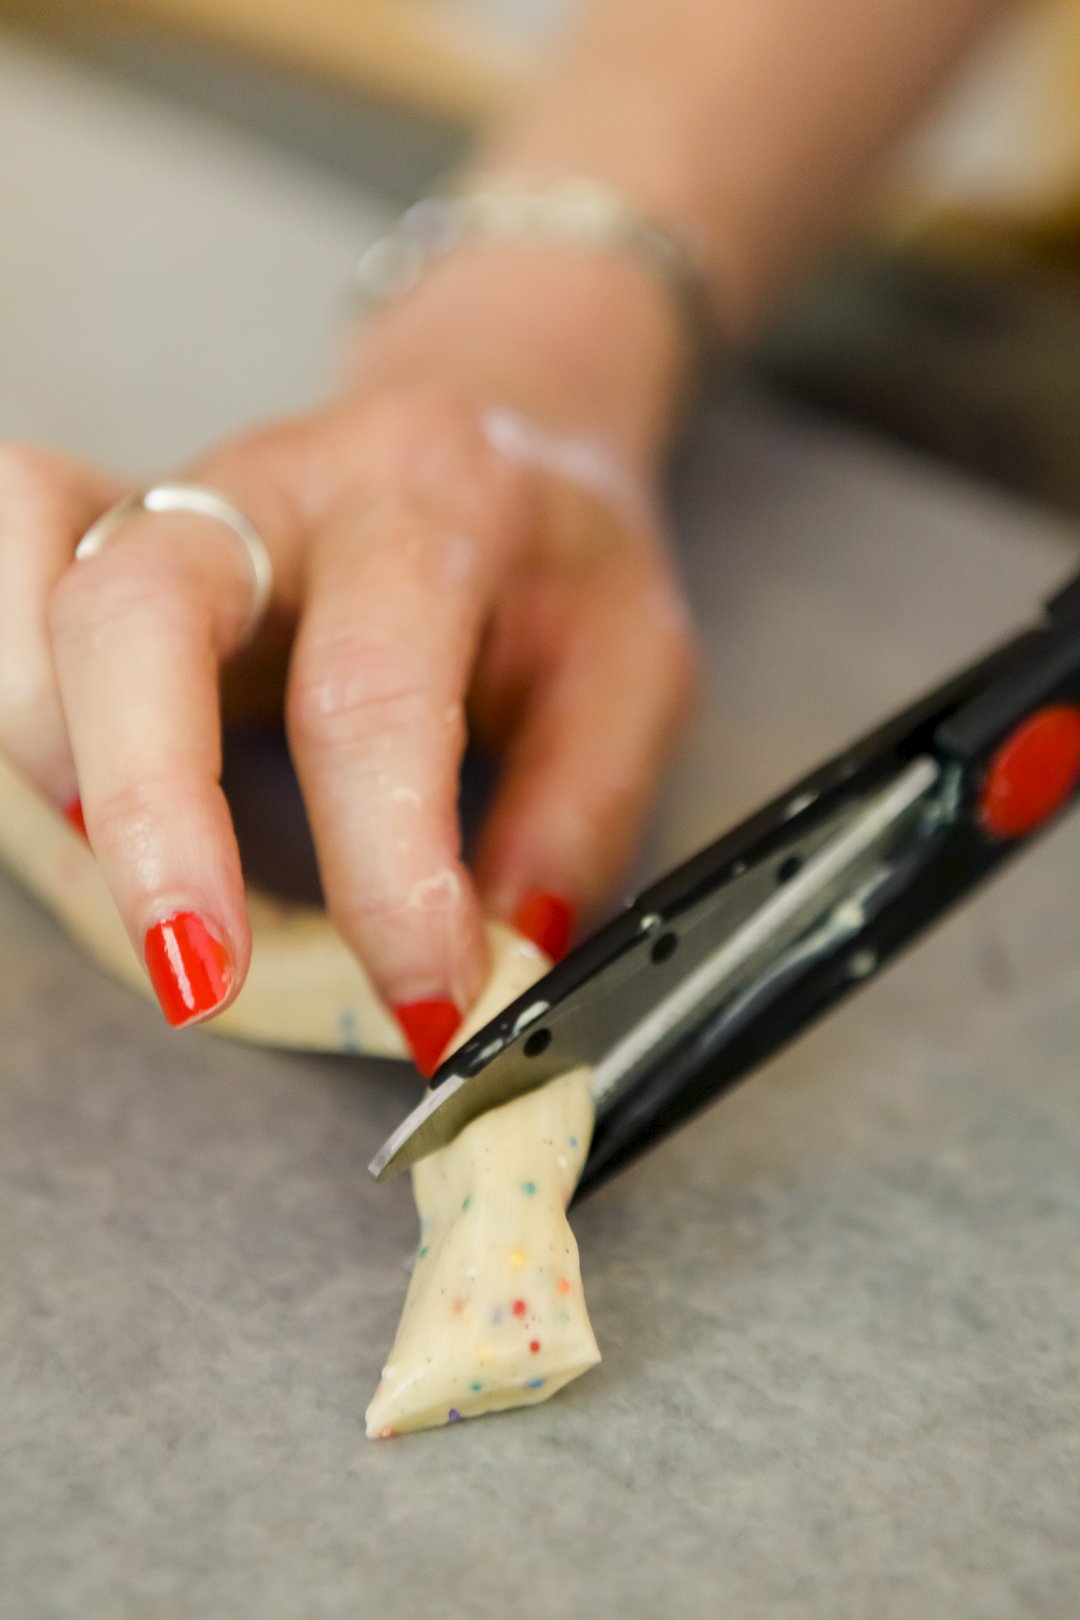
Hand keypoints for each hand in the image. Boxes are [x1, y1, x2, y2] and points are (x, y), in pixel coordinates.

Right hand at [0, 248, 697, 1069]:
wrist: (499, 425)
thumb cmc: (561, 554)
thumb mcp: (634, 669)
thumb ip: (577, 815)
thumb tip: (497, 965)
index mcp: (432, 503)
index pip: (372, 690)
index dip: (387, 870)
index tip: (431, 999)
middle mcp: (281, 486)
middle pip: (141, 607)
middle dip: (155, 813)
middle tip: (202, 976)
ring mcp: (179, 502)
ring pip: (41, 580)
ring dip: (60, 753)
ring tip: (145, 890)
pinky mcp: (120, 536)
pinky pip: (12, 560)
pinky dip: (20, 690)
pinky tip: (80, 785)